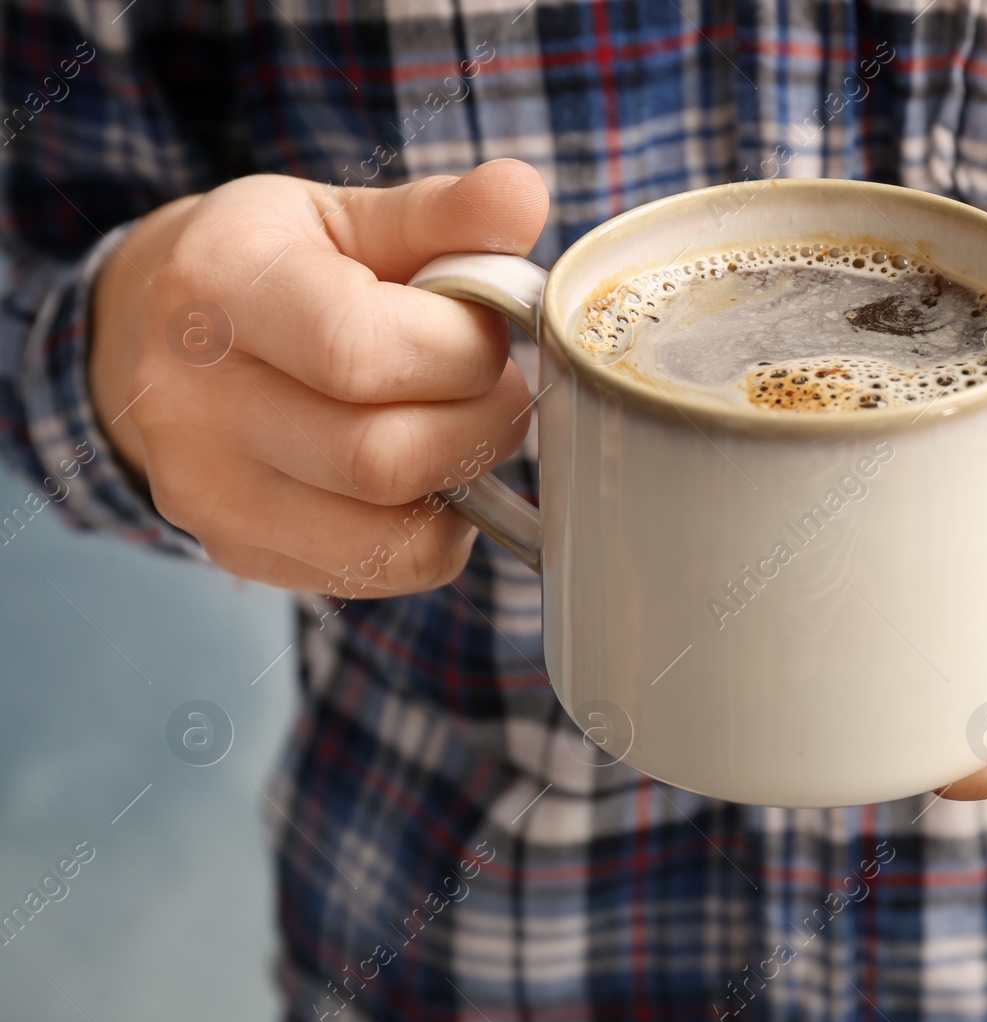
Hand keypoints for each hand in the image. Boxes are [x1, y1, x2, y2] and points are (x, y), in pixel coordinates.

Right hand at [89, 160, 547, 595]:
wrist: (170, 336)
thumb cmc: (281, 268)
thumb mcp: (349, 217)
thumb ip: (441, 213)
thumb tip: (524, 192)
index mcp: (217, 288)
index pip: (360, 351)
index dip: (460, 349)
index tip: (483, 326)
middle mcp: (191, 401)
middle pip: (381, 457)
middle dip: (479, 422)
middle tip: (493, 386)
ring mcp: (207, 490)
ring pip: (388, 534)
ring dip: (465, 484)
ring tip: (463, 427)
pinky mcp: (237, 550)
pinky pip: (379, 572)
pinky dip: (434, 533)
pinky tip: (428, 478)